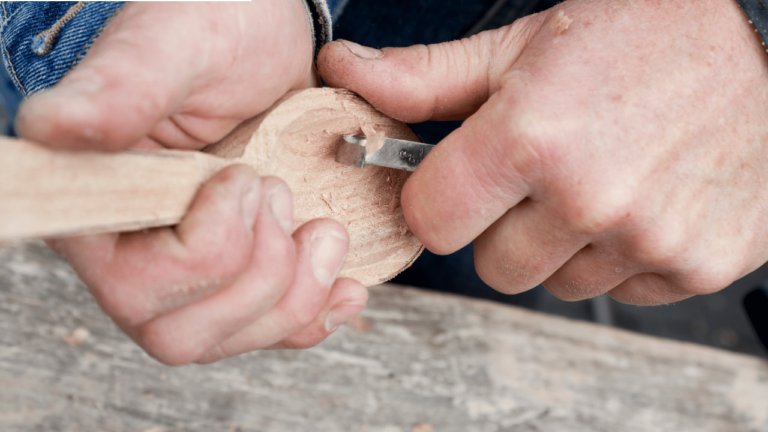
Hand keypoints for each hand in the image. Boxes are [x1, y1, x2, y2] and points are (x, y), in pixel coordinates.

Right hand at [18, 1, 366, 363]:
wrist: (264, 39)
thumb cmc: (210, 29)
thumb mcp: (173, 48)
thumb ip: (119, 90)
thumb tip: (49, 128)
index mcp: (99, 201)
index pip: (132, 284)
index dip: (205, 247)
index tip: (243, 175)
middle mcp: (133, 252)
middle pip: (180, 333)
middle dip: (260, 270)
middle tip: (280, 190)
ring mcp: (188, 274)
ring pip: (230, 338)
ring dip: (296, 292)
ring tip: (321, 226)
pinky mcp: (238, 276)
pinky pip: (271, 331)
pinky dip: (316, 315)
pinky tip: (344, 286)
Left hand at [318, 0, 767, 304]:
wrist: (767, 36)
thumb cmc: (643, 30)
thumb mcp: (522, 43)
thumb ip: (423, 78)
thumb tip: (342, 73)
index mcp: (531, 138)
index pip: (431, 222)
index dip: (435, 200)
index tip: (455, 180)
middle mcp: (589, 199)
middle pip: (490, 265)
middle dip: (497, 225)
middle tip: (534, 174)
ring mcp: (647, 239)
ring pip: (553, 282)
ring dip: (558, 244)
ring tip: (594, 180)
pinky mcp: (695, 265)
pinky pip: (617, 289)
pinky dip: (616, 256)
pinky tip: (639, 199)